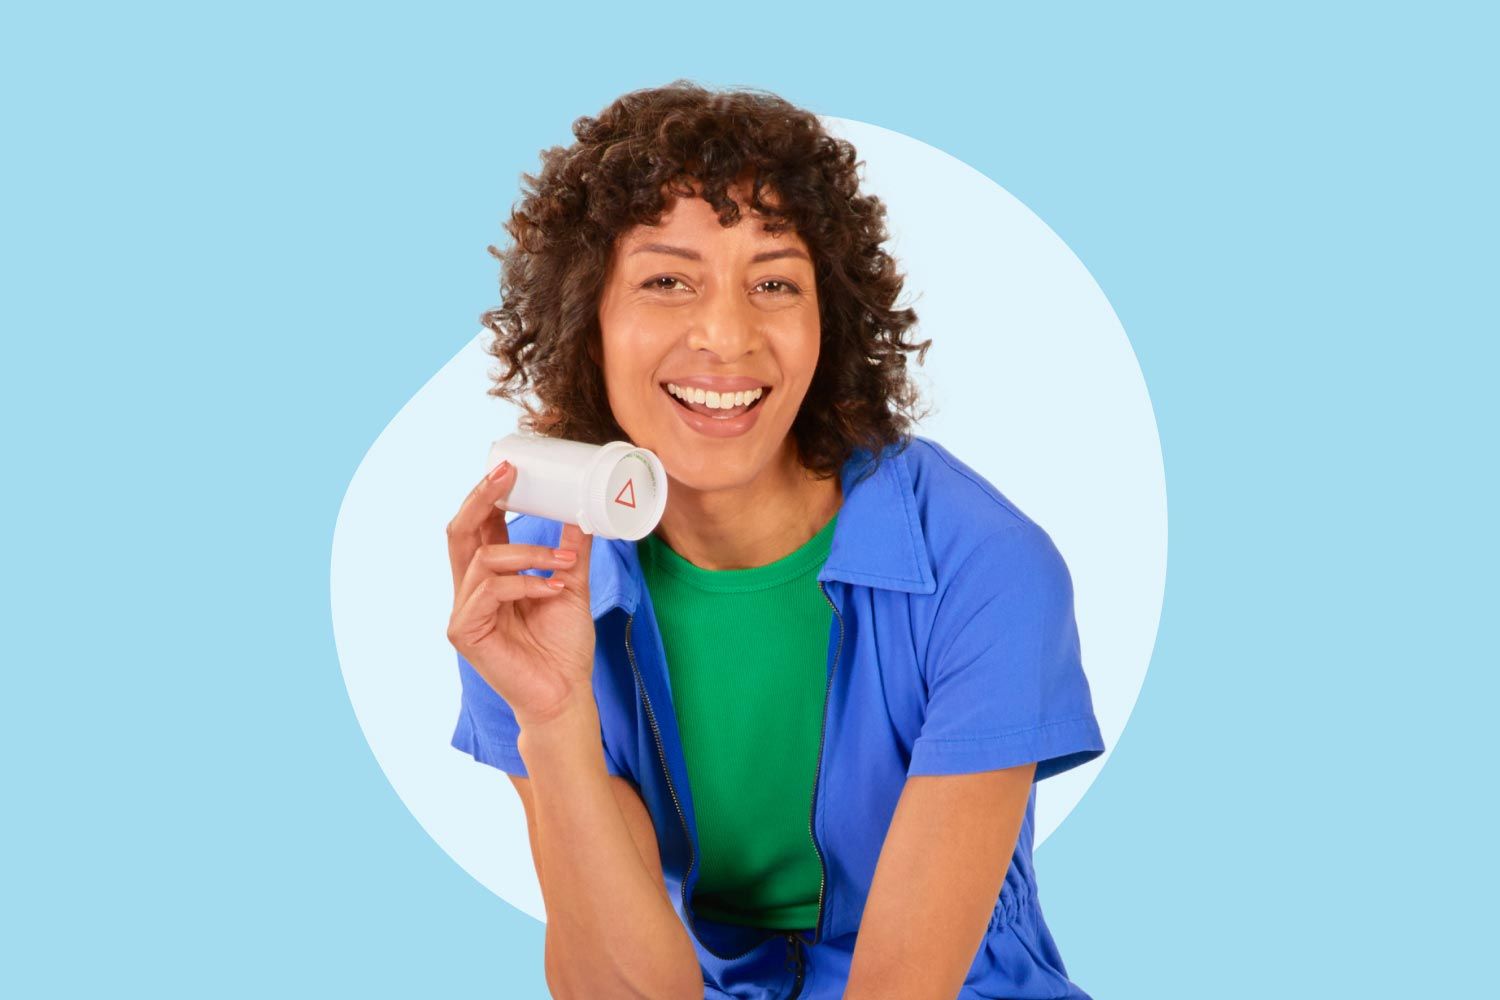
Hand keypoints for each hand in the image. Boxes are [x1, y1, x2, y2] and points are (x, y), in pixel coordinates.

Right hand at [445, 459, 596, 728]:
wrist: (565, 694)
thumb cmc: (563, 646)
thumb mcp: (571, 585)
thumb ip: (571, 550)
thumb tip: (583, 510)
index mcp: (491, 576)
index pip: (479, 526)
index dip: (487, 494)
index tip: (511, 467)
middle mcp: (470, 590)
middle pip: (459, 531)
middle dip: (481, 498)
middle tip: (509, 475)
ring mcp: (463, 611)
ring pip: (483, 558)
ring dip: (528, 554)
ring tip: (563, 563)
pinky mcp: (465, 631)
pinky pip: (490, 590)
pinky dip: (525, 585)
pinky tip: (552, 591)